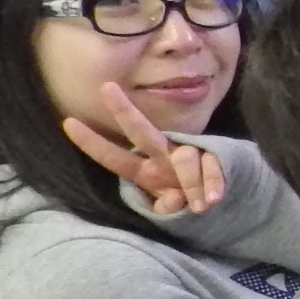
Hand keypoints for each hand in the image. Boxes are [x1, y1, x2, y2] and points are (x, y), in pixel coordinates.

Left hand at [62, 84, 225, 216]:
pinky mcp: (216, 156)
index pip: (114, 157)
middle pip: (142, 132)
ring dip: (192, 184)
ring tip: (201, 206)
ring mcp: (190, 154)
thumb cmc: (191, 200)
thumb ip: (168, 207)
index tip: (67, 122)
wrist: (232, 194)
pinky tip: (212, 199)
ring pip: (184, 159)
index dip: (92, 142)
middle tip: (106, 89)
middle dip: (124, 112)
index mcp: (145, 170)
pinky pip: (212, 167)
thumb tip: (173, 202)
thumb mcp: (174, 208)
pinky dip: (212, 184)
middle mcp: (163, 157)